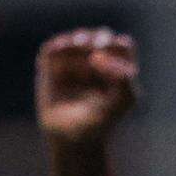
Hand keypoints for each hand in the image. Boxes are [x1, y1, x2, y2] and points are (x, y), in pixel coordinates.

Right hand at [36, 28, 140, 142]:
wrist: (72, 139)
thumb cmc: (101, 122)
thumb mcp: (120, 103)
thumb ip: (123, 80)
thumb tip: (97, 55)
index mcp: (119, 68)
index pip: (122, 45)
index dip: (115, 48)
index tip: (106, 62)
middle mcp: (98, 60)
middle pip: (101, 36)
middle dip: (97, 40)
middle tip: (91, 48)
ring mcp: (74, 61)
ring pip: (76, 40)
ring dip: (76, 48)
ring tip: (74, 68)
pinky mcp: (52, 65)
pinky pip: (51, 50)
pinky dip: (55, 53)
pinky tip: (55, 67)